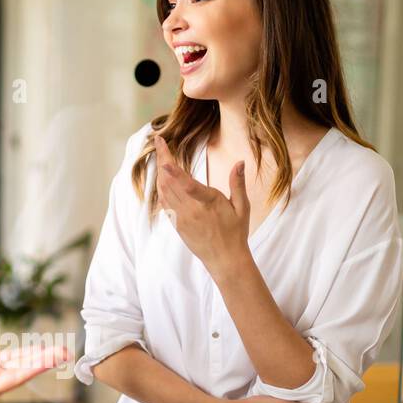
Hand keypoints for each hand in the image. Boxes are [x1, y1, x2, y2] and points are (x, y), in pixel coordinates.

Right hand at [0, 344, 69, 402]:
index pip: (15, 377)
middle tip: (66, 353)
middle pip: (24, 368)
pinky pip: (10, 355)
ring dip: (40, 355)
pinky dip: (24, 351)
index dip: (33, 368)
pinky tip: (39, 347)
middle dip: (45, 361)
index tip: (49, 360)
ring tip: (60, 350)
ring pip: (20, 360)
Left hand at [154, 132, 249, 276]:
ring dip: (160, 172)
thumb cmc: (236, 233)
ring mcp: (182, 218)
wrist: (225, 260)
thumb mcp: (242, 207)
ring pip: (164, 191)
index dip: (173, 170)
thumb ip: (237, 184)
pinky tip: (162, 178)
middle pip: (170, 182)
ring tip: (160, 154)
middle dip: (163, 159)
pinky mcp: (177, 224)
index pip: (187, 184)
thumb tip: (239, 162)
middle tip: (159, 142)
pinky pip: (165, 203)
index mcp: (208, 203)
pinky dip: (161, 188)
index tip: (164, 156)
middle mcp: (191, 210)